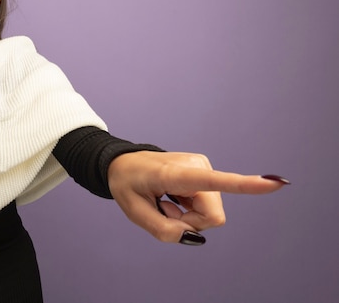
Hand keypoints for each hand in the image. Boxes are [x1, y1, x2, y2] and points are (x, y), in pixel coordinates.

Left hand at [107, 150, 288, 244]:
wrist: (123, 162)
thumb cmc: (127, 184)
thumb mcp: (135, 212)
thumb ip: (164, 230)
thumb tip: (197, 236)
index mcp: (176, 174)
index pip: (214, 181)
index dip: (246, 185)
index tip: (276, 182)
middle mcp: (196, 166)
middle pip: (212, 217)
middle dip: (190, 223)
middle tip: (164, 207)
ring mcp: (203, 167)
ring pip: (211, 213)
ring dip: (187, 215)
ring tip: (166, 199)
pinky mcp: (206, 171)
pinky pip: (207, 206)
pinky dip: (188, 208)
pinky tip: (172, 195)